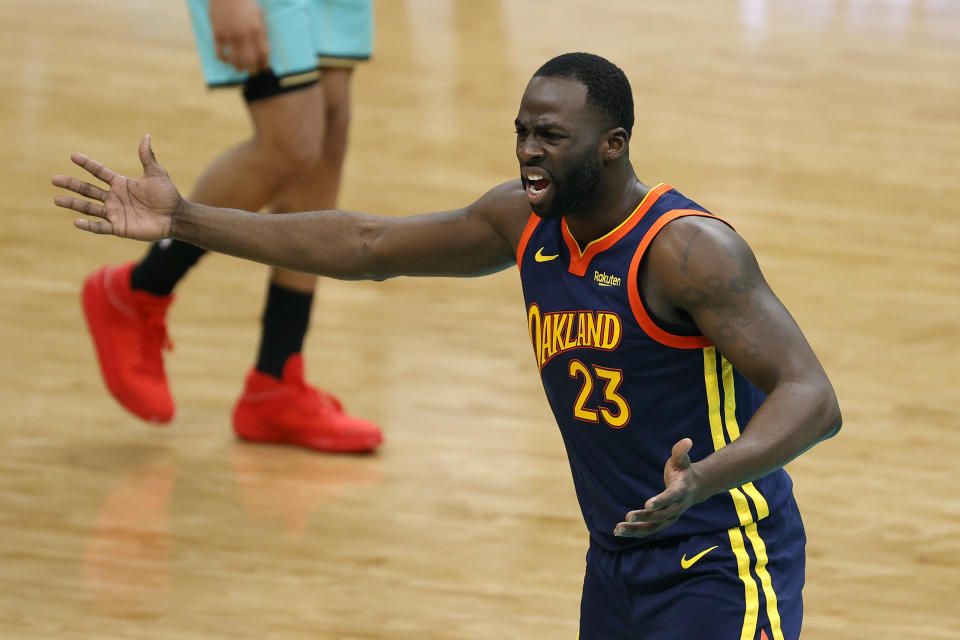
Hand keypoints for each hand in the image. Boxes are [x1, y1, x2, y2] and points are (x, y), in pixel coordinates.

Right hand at [52, 135, 183, 240]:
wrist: (176, 217)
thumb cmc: (168, 195)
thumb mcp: (156, 174)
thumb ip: (147, 157)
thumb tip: (146, 136)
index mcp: (121, 184)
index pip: (99, 172)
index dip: (87, 164)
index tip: (73, 156)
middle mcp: (114, 198)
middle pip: (88, 190)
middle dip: (72, 184)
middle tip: (55, 179)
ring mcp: (115, 213)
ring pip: (89, 208)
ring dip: (73, 204)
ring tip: (56, 199)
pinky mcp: (119, 227)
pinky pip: (100, 227)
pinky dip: (88, 225)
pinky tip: (76, 221)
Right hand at [210, 0, 269, 73]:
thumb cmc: (245, 2)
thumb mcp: (259, 15)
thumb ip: (262, 32)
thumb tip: (266, 50)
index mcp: (257, 30)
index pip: (263, 54)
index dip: (264, 64)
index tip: (264, 68)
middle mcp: (244, 35)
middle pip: (250, 61)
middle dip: (253, 70)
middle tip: (253, 72)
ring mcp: (229, 35)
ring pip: (235, 60)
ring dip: (238, 68)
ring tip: (240, 69)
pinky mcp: (217, 33)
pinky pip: (219, 53)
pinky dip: (223, 59)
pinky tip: (226, 59)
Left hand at [614, 438, 700, 537]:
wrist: (695, 488)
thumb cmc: (683, 471)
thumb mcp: (682, 460)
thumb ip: (680, 452)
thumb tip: (687, 440)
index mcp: (682, 490)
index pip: (671, 497)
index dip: (660, 501)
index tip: (646, 504)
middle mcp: (678, 507)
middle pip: (661, 516)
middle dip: (644, 517)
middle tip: (627, 516)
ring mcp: (671, 517)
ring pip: (654, 528)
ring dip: (636, 529)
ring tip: (618, 529)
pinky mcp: (664, 523)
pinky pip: (649, 530)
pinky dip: (635, 532)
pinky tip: (619, 531)